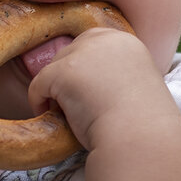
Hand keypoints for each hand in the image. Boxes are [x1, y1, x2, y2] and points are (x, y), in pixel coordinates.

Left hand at [27, 28, 175, 151]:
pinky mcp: (63, 71)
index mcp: (126, 43)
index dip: (85, 68)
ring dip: (58, 90)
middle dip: (68, 78)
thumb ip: (114, 75)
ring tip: (69, 114)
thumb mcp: (135, 87)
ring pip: (54, 68)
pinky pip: (39, 84)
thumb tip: (86, 79)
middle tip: (75, 105)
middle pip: (71, 53)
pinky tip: (47, 115)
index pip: (93, 44)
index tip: (85, 91)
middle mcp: (105, 40)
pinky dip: (38, 100)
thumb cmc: (141, 125)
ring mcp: (83, 53)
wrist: (142, 141)